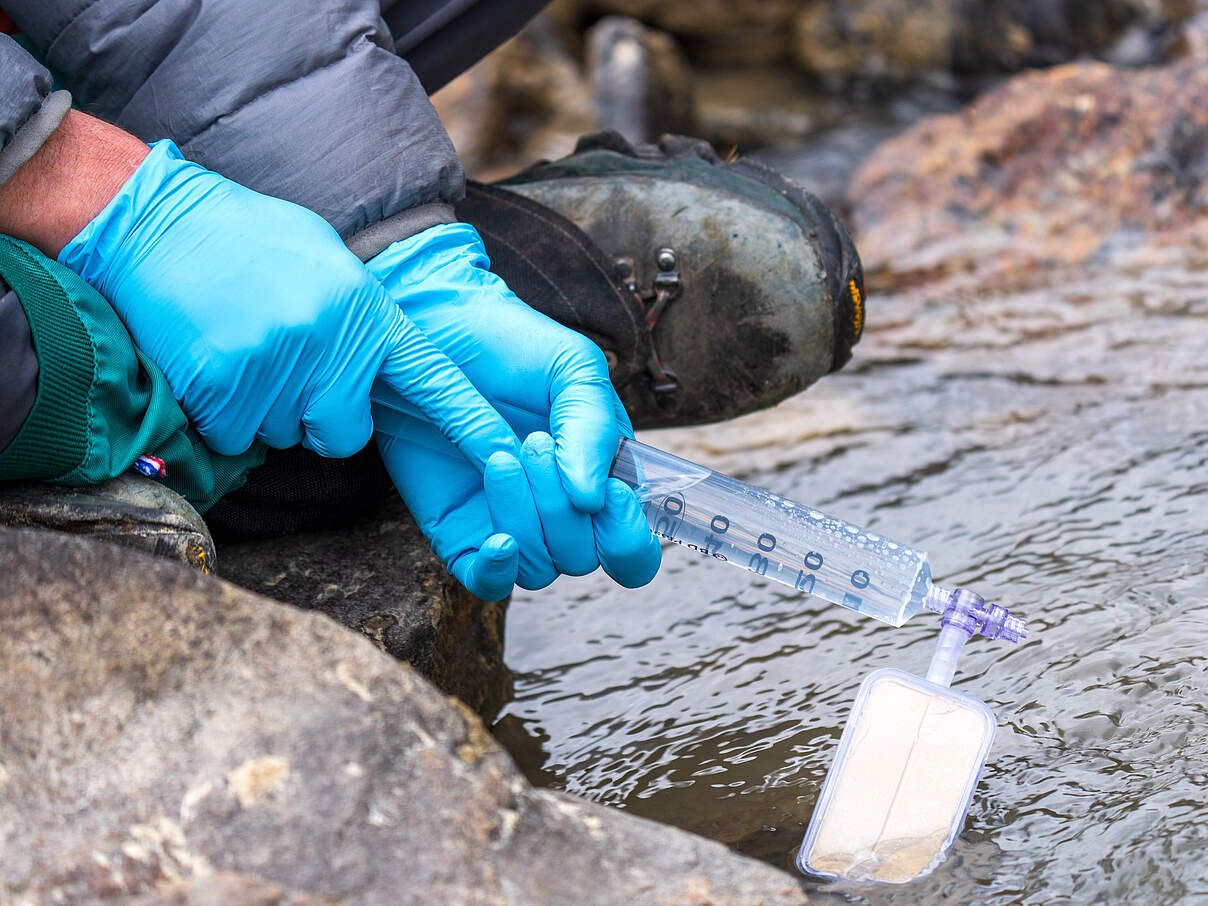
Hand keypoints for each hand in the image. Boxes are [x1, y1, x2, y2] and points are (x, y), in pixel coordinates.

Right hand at [56, 138, 517, 465]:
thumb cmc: (247, 241)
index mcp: (366, 311)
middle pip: (343, 434)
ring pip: (287, 436)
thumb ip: (363, 322)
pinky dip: (223, 414)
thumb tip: (382, 370)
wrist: (155, 223)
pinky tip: (212, 361)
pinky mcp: (224, 387)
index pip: (433, 381)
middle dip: (317, 415)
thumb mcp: (329, 265)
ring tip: (243, 345)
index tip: (509, 458)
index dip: (472, 424)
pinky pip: (237, 437)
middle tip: (283, 360)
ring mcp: (278, 366)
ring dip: (266, 410)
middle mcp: (331, 343)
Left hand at [369, 223, 660, 598]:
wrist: (436, 329)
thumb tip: (593, 497)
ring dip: (526, 518)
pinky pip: (489, 582)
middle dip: (562, 508)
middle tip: (532, 440)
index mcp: (604, 481)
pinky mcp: (462, 532)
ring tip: (500, 454)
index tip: (608, 493)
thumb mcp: (572, 368)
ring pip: (539, 567)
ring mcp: (513, 526)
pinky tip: (496, 536)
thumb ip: (593, 427)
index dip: (627, 536)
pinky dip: (497, 568)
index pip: (633, 549)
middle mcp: (563, 516)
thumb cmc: (514, 346)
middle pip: (584, 558)